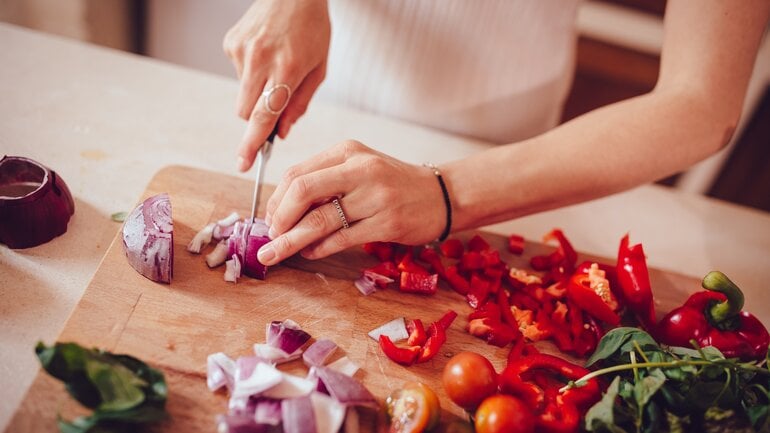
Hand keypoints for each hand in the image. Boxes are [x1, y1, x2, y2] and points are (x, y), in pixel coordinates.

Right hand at [224, 0, 330, 170]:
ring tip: (276, 66)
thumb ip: (300, 103)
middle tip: (274, 109)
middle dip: (258, 119)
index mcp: (287, 69)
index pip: (264, 116)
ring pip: (242, 95)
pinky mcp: (231, 44)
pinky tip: (265, 53)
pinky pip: (238, 75)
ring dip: (257, 92)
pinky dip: (251, 72)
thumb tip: (281, 132)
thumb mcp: (319, 68)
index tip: (243, 163)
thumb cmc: (312, 28)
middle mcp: (260, 60)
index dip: (252, 143)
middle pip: (247, 112)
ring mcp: (242, 51)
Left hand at [256, 141, 446, 264]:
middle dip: (278, 219)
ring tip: (275, 254)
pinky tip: (310, 253)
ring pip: (319, 220)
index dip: (276, 200)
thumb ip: (326, 181)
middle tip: (270, 238)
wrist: (443, 195)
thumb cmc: (395, 184)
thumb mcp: (360, 169)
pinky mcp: (387, 223)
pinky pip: (341, 239)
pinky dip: (319, 249)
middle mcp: (360, 169)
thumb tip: (283, 210)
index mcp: (348, 152)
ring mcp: (375, 197)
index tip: (269, 219)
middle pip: (302, 192)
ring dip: (291, 241)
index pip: (297, 174)